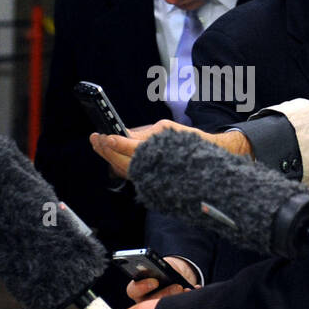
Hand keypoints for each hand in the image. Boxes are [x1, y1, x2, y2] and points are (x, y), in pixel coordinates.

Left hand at [90, 121, 251, 178]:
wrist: (213, 158)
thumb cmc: (192, 142)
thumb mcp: (168, 130)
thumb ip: (146, 135)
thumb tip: (125, 135)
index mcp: (160, 153)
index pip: (134, 150)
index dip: (118, 144)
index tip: (106, 137)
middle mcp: (156, 167)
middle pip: (124, 163)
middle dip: (107, 151)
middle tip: (95, 138)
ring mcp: (154, 176)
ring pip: (126, 169)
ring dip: (111, 157)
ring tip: (98, 143)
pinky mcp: (154, 178)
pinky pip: (133, 172)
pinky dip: (120, 163)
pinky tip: (112, 154)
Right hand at [126, 256, 197, 302]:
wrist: (177, 276)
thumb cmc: (166, 270)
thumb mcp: (164, 265)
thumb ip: (162, 267)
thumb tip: (166, 270)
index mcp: (137, 288)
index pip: (133, 290)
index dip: (143, 286)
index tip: (155, 281)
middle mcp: (143, 303)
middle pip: (149, 304)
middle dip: (165, 294)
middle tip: (178, 286)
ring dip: (176, 299)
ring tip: (187, 289)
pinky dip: (187, 301)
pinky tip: (194, 290)